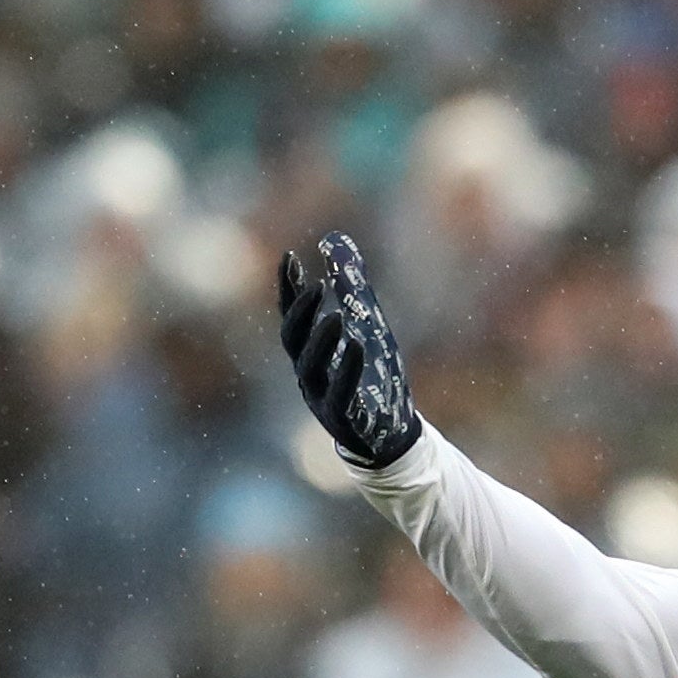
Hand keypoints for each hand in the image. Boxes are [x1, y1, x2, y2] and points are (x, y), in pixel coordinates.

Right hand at [274, 234, 423, 469]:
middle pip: (291, 341)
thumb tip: (335, 242)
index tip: (290, 257)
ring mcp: (322, 400)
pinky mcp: (343, 421)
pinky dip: (346, 369)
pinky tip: (357, 345)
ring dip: (321, 340)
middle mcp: (308, 376)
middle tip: (316, 286)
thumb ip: (351, 288)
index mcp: (310, 354)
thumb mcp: (366, 325)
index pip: (291, 317)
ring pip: (309, 368)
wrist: (390, 435)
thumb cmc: (374, 378)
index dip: (287, 289)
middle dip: (299, 313)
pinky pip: (339, 394)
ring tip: (338, 315)